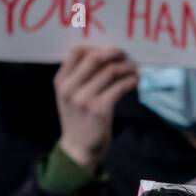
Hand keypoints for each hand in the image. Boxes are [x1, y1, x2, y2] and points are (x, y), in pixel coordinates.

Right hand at [53, 45, 138, 171]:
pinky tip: (135, 80)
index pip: (76, 52)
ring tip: (134, 69)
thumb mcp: (69, 96)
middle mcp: (70, 88)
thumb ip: (79, 77)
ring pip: (110, 71)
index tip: (110, 49)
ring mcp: (84, 99)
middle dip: (114, 53)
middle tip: (126, 55)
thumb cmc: (79, 119)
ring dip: (127, 67)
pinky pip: (119, 87)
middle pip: (95, 58)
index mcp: (61, 81)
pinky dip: (130, 81)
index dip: (96, 46)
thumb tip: (105, 54)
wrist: (79, 149)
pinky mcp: (99, 110)